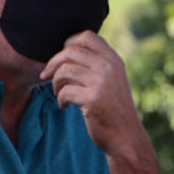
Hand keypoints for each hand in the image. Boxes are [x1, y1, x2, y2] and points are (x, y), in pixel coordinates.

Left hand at [40, 30, 144, 156]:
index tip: (62, 60)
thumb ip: (97, 64)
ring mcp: (102, 82)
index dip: (69, 44)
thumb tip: (65, 53)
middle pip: (71, 51)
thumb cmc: (113, 108)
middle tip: (47, 76)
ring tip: (59, 93)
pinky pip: (65, 91)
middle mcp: (109, 67)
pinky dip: (60, 99)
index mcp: (114, 60)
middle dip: (53, 63)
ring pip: (65, 70)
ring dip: (55, 82)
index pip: (87, 36)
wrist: (126, 137)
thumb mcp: (112, 80)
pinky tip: (64, 106)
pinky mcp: (93, 100)